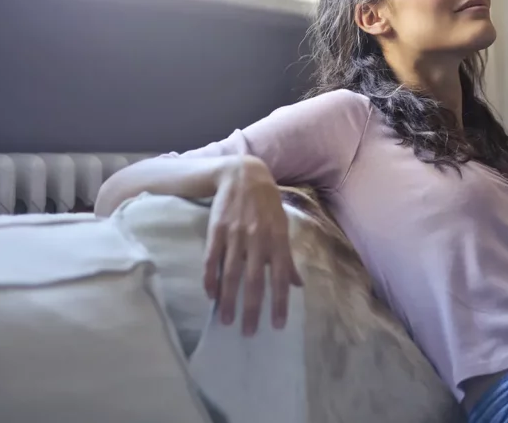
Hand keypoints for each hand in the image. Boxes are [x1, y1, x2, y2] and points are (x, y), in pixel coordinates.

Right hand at [204, 156, 301, 335]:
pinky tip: (210, 295)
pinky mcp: (216, 230)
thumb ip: (287, 257)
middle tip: (248, 333)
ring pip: (231, 273)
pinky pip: (212, 259)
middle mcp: (258, 238)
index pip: (280, 277)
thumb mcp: (283, 226)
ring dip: (228, 299)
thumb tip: (297, 285)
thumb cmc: (267, 205)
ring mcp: (235, 234)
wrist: (243, 175)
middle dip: (251, 308)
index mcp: (277, 239)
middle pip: (254, 280)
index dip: (279, 302)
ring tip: (226, 320)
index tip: (277, 325)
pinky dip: (210, 278)